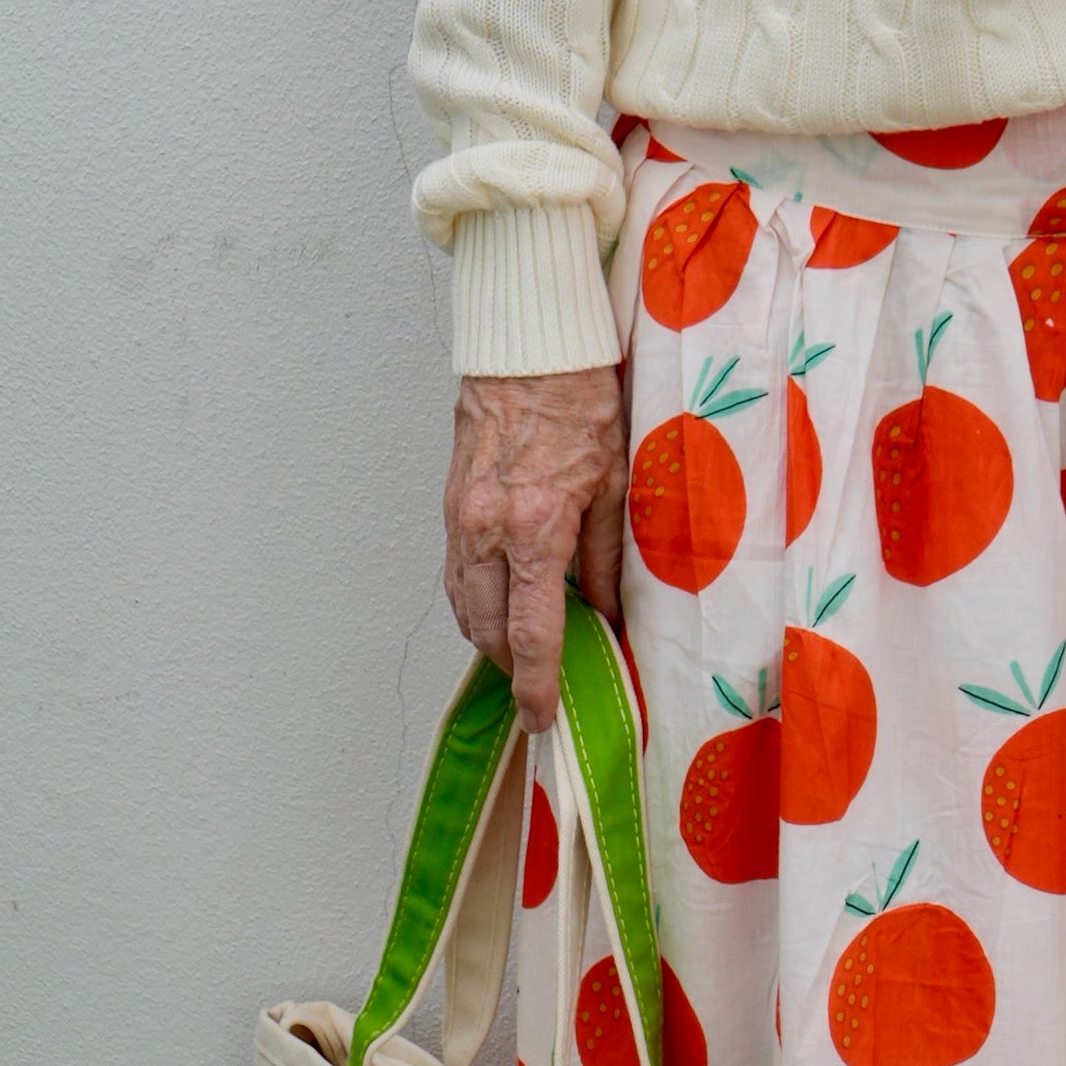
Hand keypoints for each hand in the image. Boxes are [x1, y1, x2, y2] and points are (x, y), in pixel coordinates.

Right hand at [444, 371, 626, 728]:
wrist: (528, 347)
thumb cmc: (581, 401)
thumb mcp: (616, 483)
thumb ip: (609, 557)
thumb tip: (610, 614)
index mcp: (536, 527)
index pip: (532, 632)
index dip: (537, 684)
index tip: (542, 717)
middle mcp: (487, 529)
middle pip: (488, 630)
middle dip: (512, 667)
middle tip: (543, 685)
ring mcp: (460, 518)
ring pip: (464, 606)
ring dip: (489, 637)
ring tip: (523, 650)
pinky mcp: (449, 504)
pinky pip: (454, 573)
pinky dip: (474, 601)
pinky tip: (499, 603)